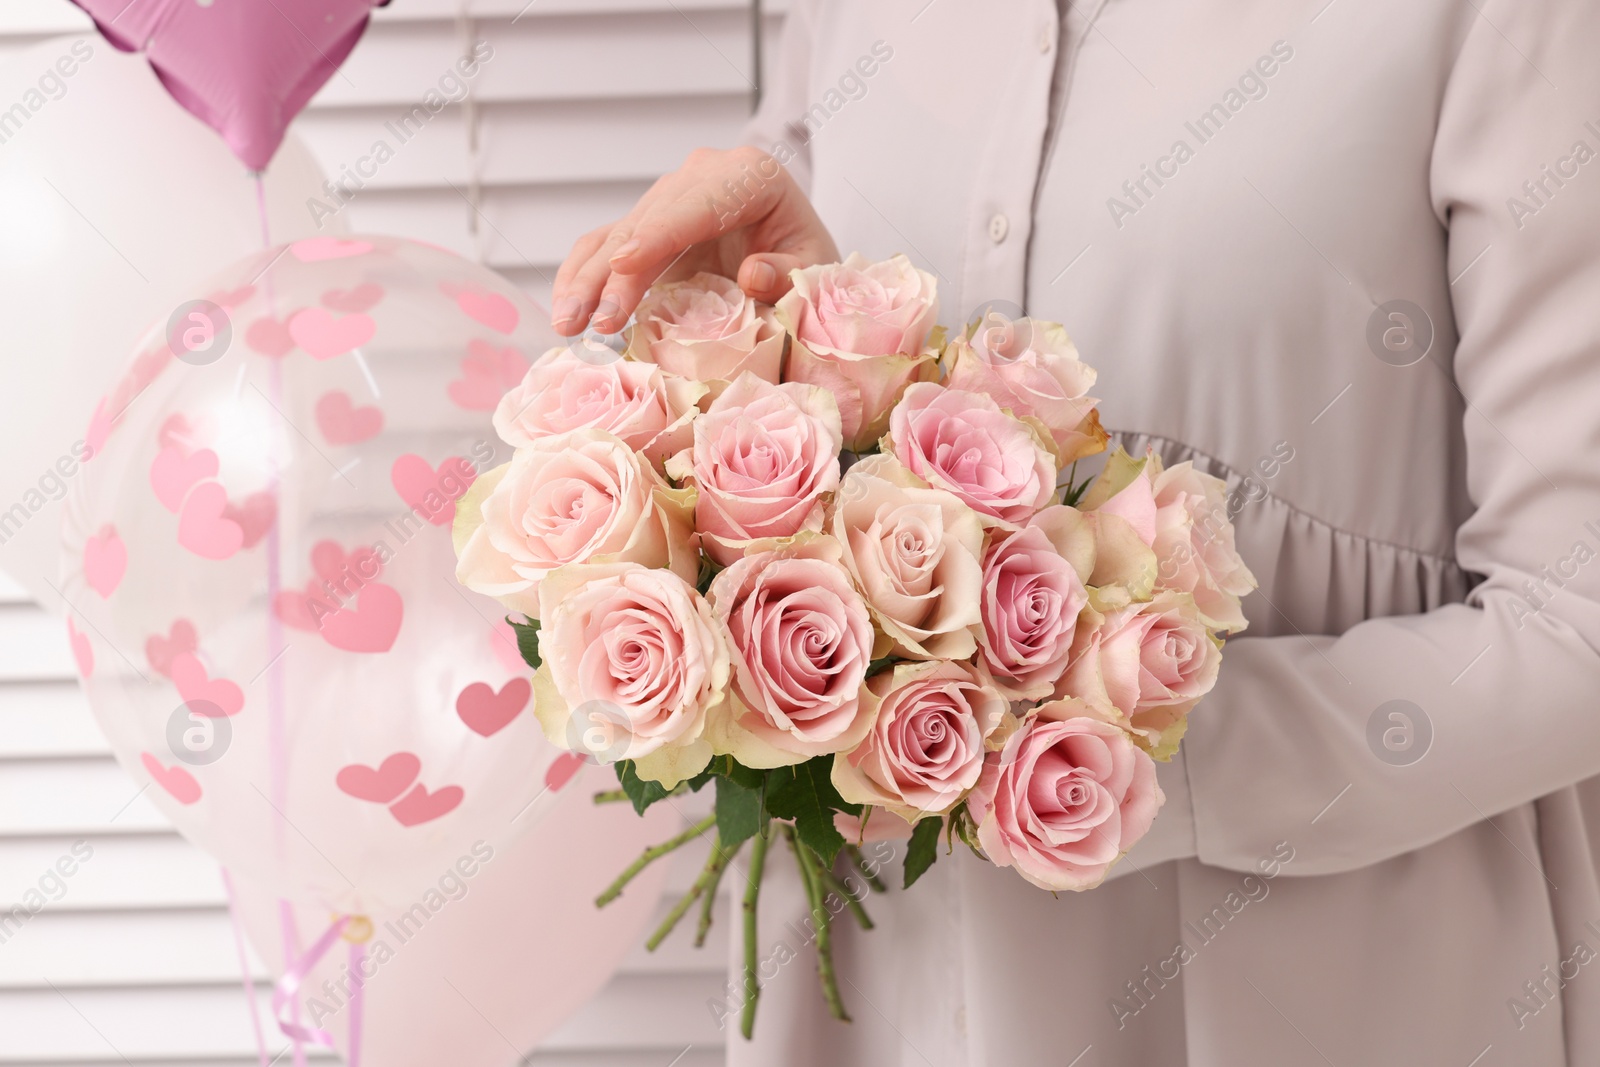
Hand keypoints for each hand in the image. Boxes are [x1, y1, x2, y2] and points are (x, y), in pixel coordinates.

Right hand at [551, 146, 838, 335]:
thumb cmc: (809, 258)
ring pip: (617, 233)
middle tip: (591, 322)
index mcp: (750, 175)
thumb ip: (787, 272)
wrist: (799, 247)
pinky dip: (584, 276)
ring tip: (567, 324)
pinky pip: (606, 244)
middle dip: (613, 273)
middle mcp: (703, 175)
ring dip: (586, 280)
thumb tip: (752, 275)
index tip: (624, 265)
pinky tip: (568, 310)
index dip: (658, 235)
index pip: (698, 203)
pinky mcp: (650, 222)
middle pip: (648, 220)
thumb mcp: (814, 269)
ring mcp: (671, 196)